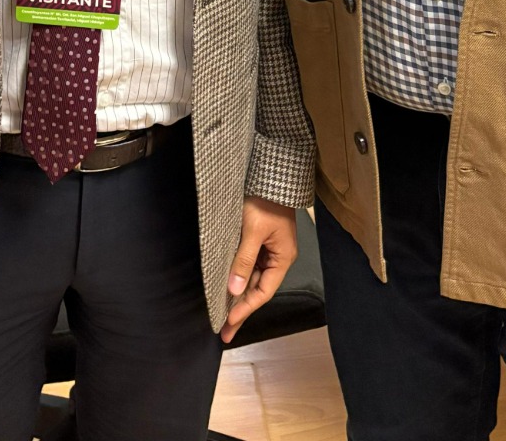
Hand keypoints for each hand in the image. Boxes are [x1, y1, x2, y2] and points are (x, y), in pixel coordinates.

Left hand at [220, 197, 297, 343]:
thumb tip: (234, 289)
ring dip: (238, 295)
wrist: (269, 175)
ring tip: (222, 314)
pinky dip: (238, 279)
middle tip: (225, 330)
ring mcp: (269, 250)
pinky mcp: (259, 242)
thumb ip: (244, 260)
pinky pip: (249, 266)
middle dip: (241, 309)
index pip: (263, 291)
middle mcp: (278, 257)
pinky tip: (227, 289)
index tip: (228, 322)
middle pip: (258, 289)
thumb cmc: (264, 200)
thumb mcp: (253, 231)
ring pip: (252, 279)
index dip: (246, 308)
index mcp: (283, 257)